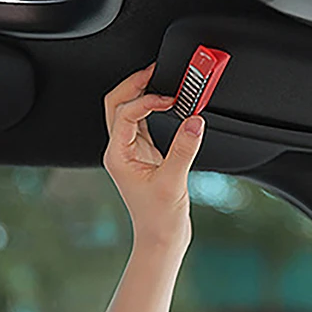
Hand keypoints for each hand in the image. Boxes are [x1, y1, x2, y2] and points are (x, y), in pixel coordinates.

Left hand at [102, 64, 204, 252]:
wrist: (161, 239)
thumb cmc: (159, 219)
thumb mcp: (174, 182)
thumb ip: (184, 148)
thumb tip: (195, 120)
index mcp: (118, 155)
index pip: (125, 113)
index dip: (147, 100)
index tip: (170, 99)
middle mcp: (120, 151)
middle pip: (116, 104)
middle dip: (135, 84)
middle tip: (157, 72)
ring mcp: (131, 152)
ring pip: (128, 111)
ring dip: (143, 94)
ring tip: (163, 82)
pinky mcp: (145, 155)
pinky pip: (144, 123)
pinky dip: (154, 109)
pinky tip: (170, 105)